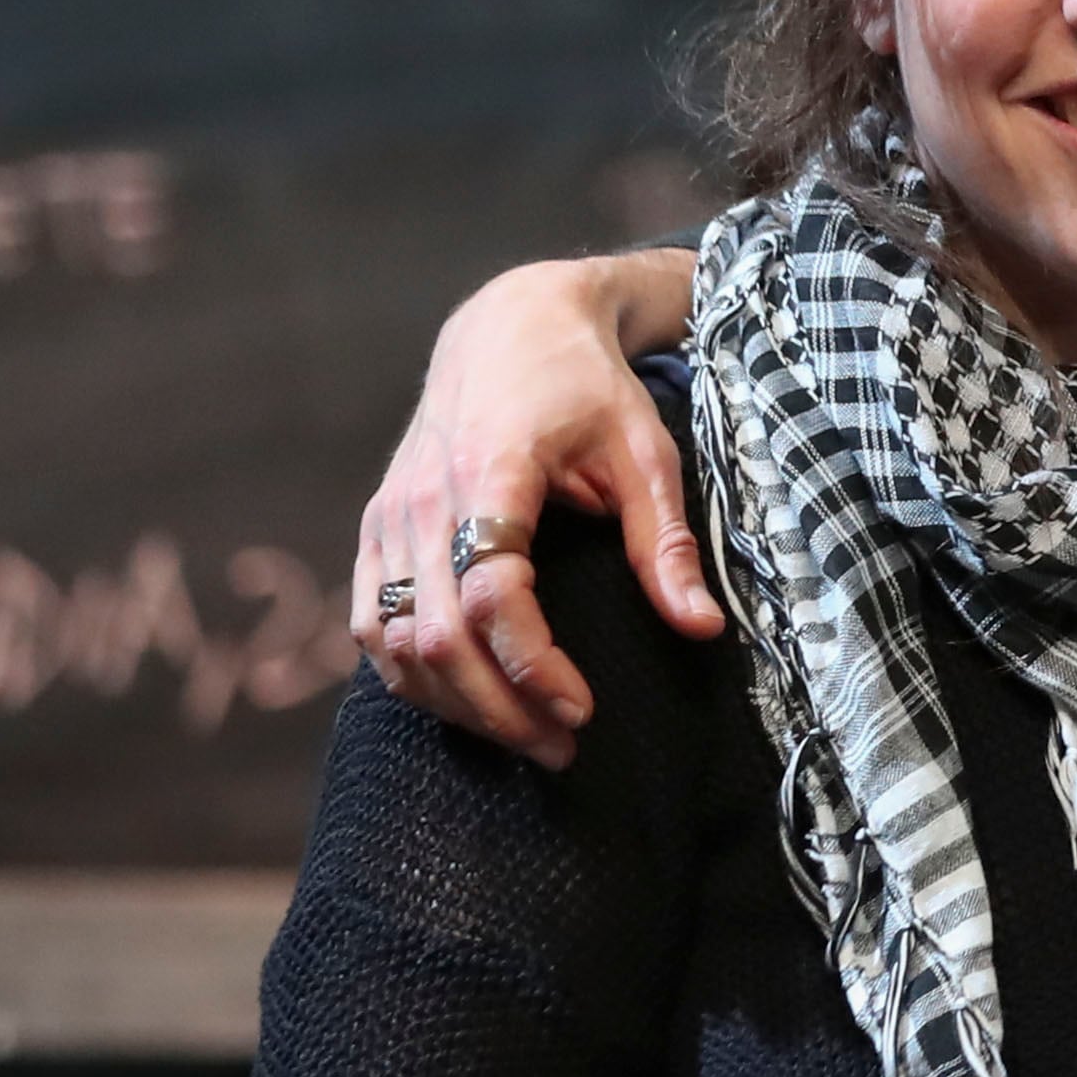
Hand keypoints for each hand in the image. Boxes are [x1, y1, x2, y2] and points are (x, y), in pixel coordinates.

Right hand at [351, 249, 715, 767]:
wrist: (509, 329)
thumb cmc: (587, 389)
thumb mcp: (645, 453)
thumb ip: (667, 545)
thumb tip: (703, 629)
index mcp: (492, 470)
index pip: (492, 594)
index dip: (531, 666)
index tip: (583, 709)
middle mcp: (423, 498)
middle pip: (436, 634)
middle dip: (498, 707)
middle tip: (563, 747)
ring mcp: (388, 516)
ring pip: (393, 642)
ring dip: (454, 704)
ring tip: (526, 736)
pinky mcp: (374, 530)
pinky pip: (373, 624)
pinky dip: (411, 676)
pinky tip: (468, 703)